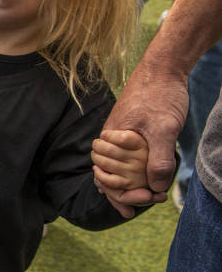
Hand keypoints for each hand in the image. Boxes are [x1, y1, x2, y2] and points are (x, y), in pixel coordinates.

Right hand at [96, 61, 185, 216]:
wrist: (162, 68)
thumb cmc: (160, 95)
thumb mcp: (164, 128)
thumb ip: (159, 158)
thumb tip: (155, 186)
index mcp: (111, 141)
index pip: (107, 178)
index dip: (125, 194)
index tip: (148, 199)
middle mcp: (109, 141)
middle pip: (108, 177)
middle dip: (125, 194)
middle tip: (150, 202)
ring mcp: (118, 137)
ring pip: (116, 169)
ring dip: (128, 186)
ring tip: (144, 199)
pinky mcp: (129, 133)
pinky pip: (125, 159)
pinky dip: (132, 173)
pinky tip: (142, 179)